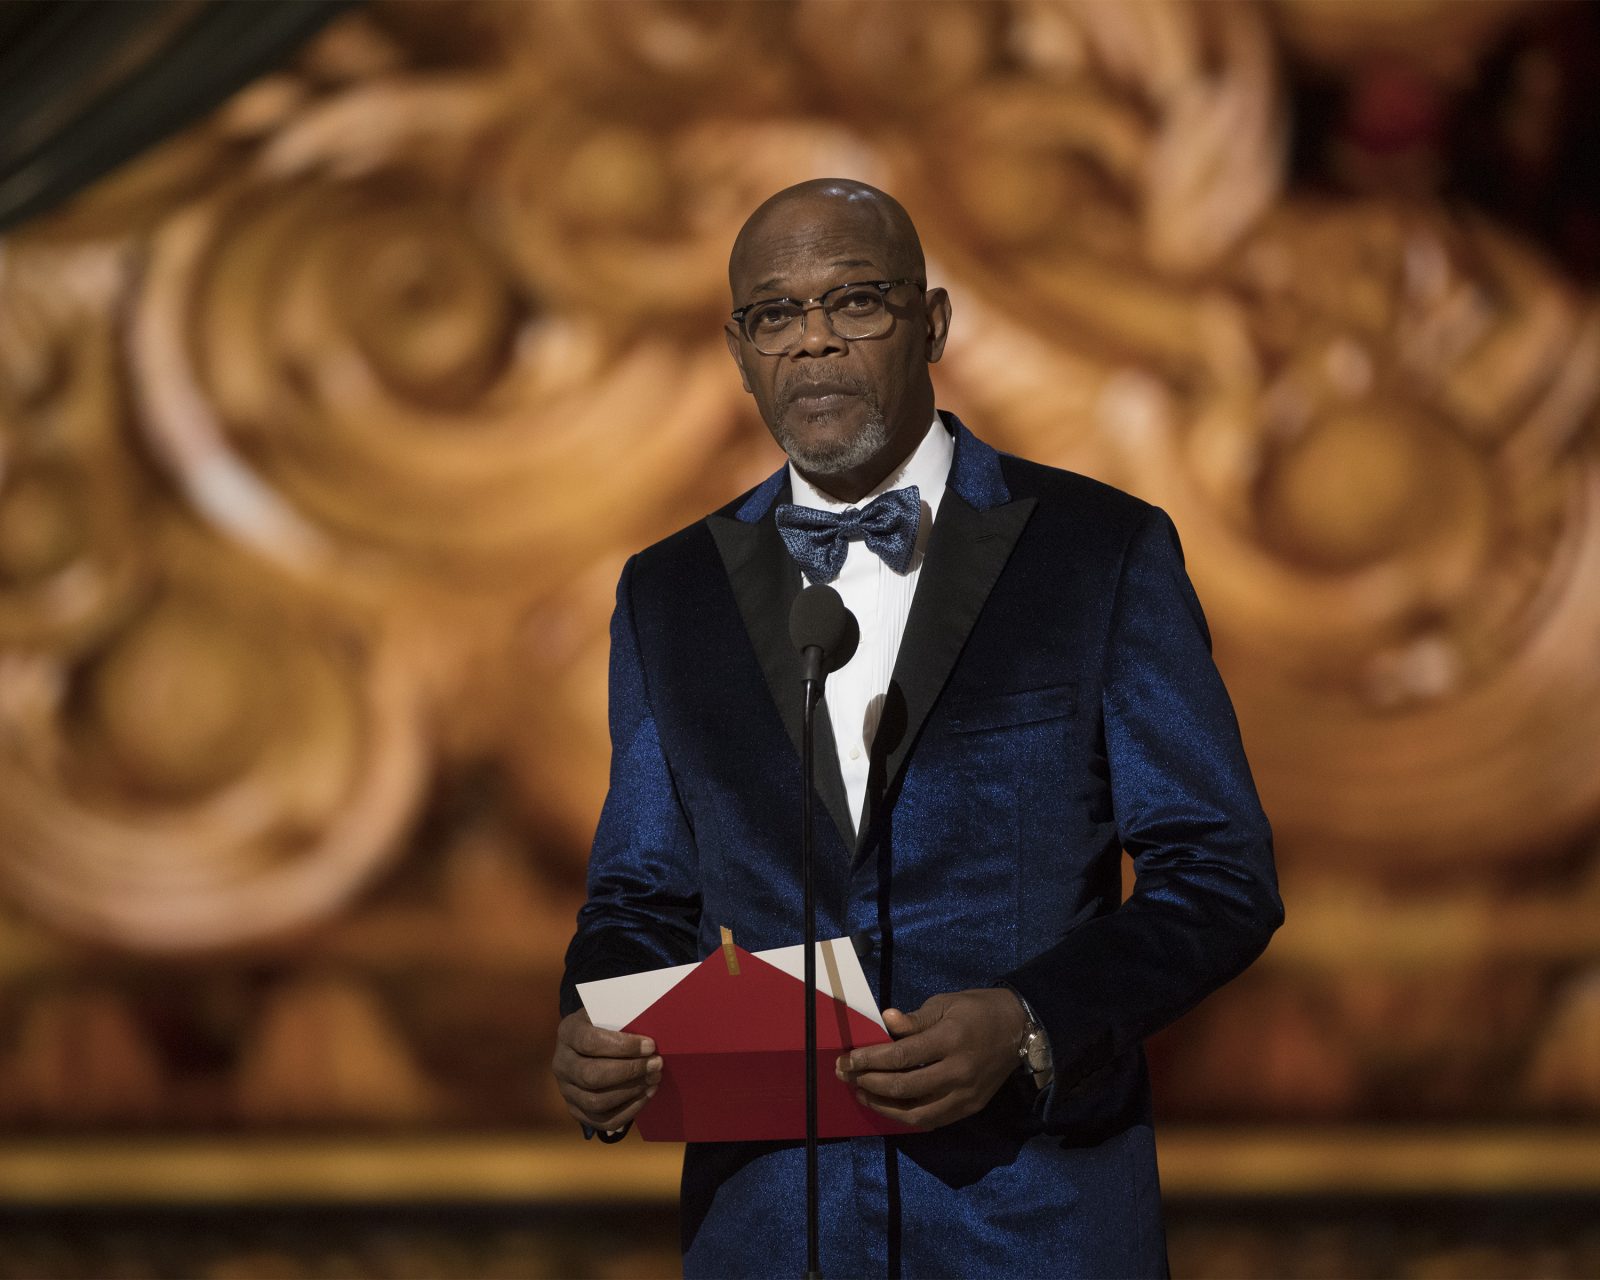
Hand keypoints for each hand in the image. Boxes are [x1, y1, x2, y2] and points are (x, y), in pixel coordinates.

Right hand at [552, 1009, 661, 1130]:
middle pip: (592, 1075)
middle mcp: (561, 1063)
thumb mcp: (610, 1012)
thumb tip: (652, 1024)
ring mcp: (566, 1089)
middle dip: (629, 1072)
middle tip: (656, 1064)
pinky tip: (646, 1095)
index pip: (590, 1041)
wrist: (589, 1044)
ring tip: (654, 1079)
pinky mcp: (577, 1110)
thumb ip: (624, 1016)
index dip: (623, 1046)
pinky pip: (602, 1121)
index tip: (650, 1046)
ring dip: (631, 1092)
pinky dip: (628, 1111)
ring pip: (596, 1101)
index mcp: (568, 1032)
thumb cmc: (607, 1025)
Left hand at [837, 989, 1026, 1129]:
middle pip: (904, 1087)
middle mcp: (957, 1071)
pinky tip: (889, 1107)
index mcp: (950, 1040)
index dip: (870, 1060)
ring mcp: (965, 1094)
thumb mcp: (945, 1004)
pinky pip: (933, 1120)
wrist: (1019, 1029)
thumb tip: (885, 1022)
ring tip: (863, 1095)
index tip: (848, 1060)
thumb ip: (914, 1019)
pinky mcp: (970, 1107)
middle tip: (846, 1077)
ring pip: (917, 1113)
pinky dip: (908, 1117)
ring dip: (884, 1107)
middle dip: (869, 1083)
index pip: (901, 1056)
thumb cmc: (977, 1010)